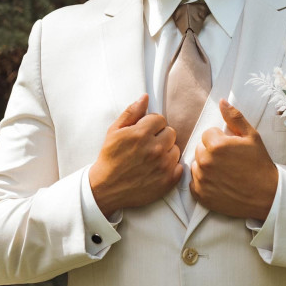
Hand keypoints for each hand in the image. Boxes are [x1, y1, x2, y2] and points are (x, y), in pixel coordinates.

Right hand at [89, 95, 181, 216]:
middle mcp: (155, 148)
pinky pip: (179, 166)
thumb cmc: (110, 158)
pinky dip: (171, 168)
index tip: (144, 133)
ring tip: (151, 158)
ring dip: (166, 152)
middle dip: (160, 137)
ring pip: (176, 149)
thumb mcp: (114, 131)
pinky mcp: (168, 181)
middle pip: (170, 133)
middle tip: (148, 146)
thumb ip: (131, 113)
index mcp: (141, 134)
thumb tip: (145, 98)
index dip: (151, 125)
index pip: (160, 119)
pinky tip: (157, 169)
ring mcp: (163, 165)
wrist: (106, 188)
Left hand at [190, 99, 277, 219]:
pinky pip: (194, 183)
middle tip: (229, 161)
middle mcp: (205, 162)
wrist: (267, 195)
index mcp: (216, 145)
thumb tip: (221, 102)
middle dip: (212, 152)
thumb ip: (234, 117)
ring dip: (206, 167)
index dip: (220, 140)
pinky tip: (218, 183)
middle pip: (200, 149)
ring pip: (196, 165)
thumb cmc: (260, 164)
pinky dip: (203, 183)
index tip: (231, 149)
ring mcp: (202, 180)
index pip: (207, 134)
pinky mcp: (201, 195)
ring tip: (225, 173)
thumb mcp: (252, 136)